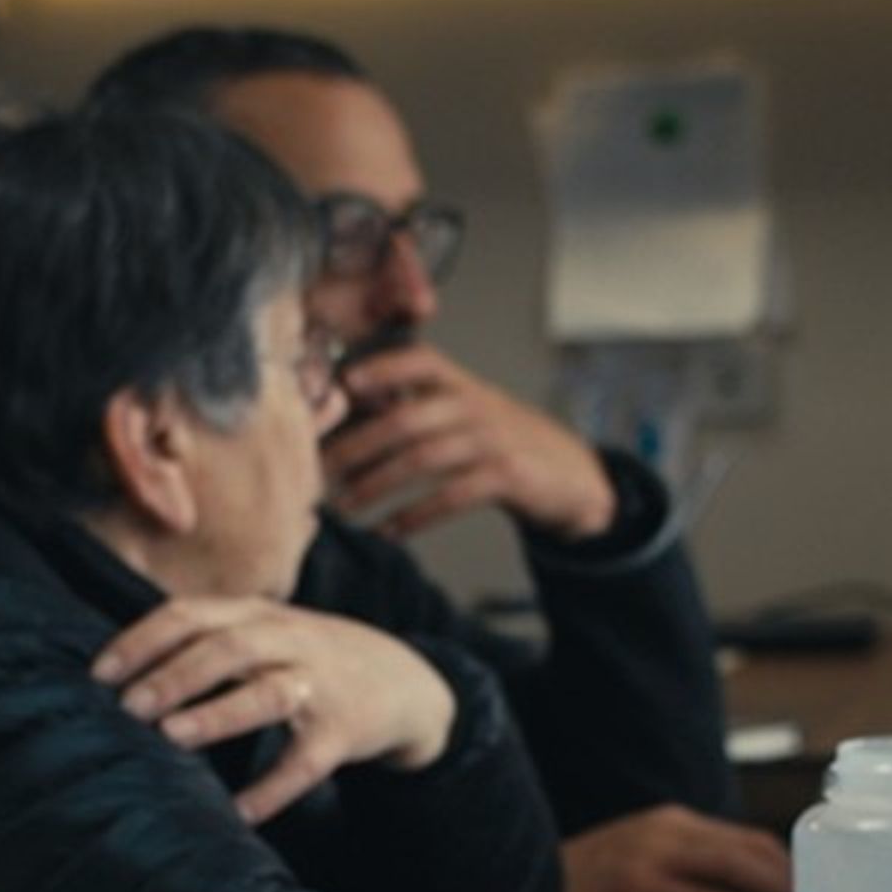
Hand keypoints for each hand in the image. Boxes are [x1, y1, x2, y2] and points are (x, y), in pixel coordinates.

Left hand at [94, 598, 457, 823]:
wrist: (403, 680)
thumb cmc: (307, 657)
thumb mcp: (262, 630)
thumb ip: (204, 638)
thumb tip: (116, 672)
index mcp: (255, 615)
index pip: (189, 615)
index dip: (142, 640)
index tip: (100, 674)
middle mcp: (287, 641)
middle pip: (226, 649)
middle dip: (174, 676)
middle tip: (128, 707)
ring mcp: (319, 686)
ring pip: (268, 694)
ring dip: (218, 715)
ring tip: (172, 738)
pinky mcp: (344, 731)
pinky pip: (305, 762)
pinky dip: (273, 789)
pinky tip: (239, 813)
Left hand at [326, 345, 617, 542]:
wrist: (570, 476)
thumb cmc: (502, 443)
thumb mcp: (468, 414)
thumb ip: (421, 408)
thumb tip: (349, 412)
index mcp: (461, 384)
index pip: (420, 360)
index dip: (382, 367)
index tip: (344, 383)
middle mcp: (474, 405)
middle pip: (405, 418)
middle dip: (357, 445)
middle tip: (321, 471)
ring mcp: (491, 441)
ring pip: (421, 459)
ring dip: (376, 485)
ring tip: (345, 506)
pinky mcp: (506, 477)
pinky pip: (450, 497)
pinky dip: (414, 517)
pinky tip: (389, 531)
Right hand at [555, 807, 792, 891]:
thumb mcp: (644, 868)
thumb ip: (688, 875)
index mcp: (670, 823)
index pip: (743, 837)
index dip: (780, 863)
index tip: (805, 886)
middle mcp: (667, 830)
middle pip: (746, 848)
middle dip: (787, 875)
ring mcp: (653, 856)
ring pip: (731, 867)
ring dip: (773, 889)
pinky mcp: (641, 887)